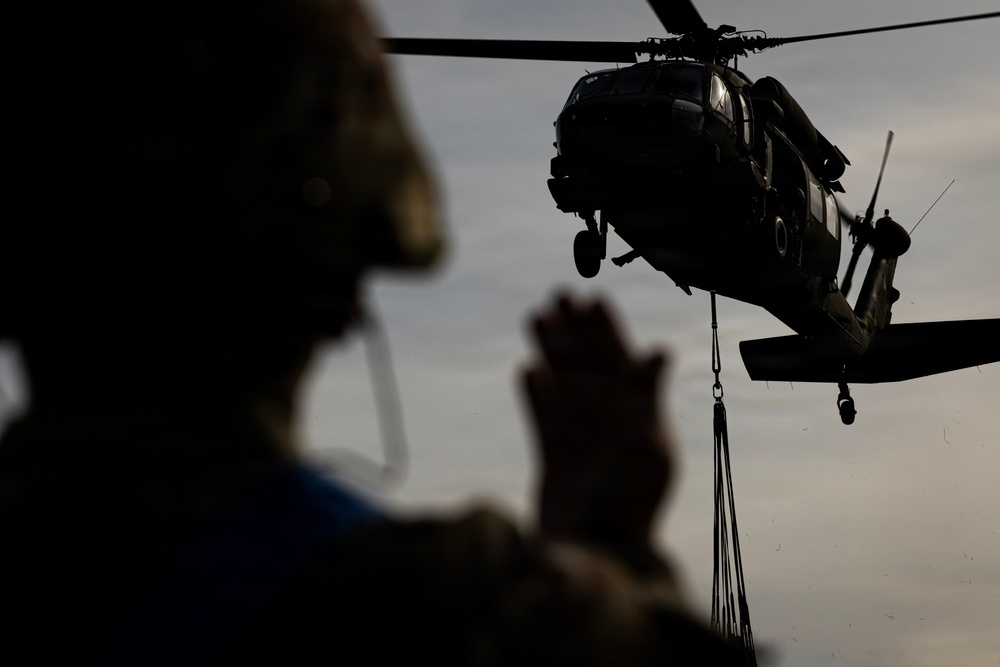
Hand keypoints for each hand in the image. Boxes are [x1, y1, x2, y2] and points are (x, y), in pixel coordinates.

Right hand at [522, 294, 672, 555]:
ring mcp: (580, 431)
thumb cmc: (630, 500)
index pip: (621, 359)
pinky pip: (541, 411)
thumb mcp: (648, 445)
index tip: (593, 299)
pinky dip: (535, 391)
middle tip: (558, 294)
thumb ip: (647, 396)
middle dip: (574, 329)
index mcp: (637, 411)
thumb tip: (659, 349)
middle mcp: (609, 416)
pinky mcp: (553, 450)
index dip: (607, 329)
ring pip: (562, 379)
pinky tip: (528, 369)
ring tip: (536, 316)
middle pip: (588, 362)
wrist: (595, 549)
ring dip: (550, 349)